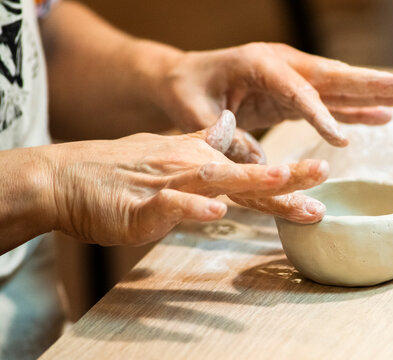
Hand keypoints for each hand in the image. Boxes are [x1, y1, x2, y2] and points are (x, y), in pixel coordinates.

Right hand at [46, 111, 327, 245]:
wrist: (68, 177)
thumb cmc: (120, 169)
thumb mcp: (167, 150)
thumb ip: (201, 143)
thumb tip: (226, 127)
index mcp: (198, 160)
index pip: (249, 168)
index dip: (285, 175)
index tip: (319, 177)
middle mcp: (190, 168)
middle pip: (243, 172)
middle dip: (285, 175)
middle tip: (322, 172)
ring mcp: (167, 184)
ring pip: (215, 181)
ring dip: (250, 180)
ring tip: (284, 177)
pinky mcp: (142, 206)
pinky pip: (171, 206)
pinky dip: (193, 208)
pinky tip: (216, 211)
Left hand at [147, 42, 392, 162]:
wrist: (185, 76)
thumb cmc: (187, 91)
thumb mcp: (193, 113)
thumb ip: (223, 136)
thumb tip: (257, 164)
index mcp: (258, 64)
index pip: (297, 90)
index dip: (320, 114)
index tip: (341, 141)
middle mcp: (282, 64)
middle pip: (332, 76)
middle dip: (371, 85)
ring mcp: (291, 76)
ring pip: (338, 86)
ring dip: (373, 93)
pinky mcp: (293, 92)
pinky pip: (329, 101)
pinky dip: (354, 110)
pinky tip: (381, 115)